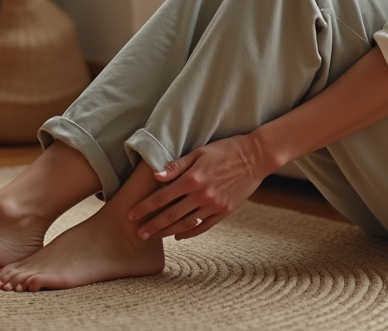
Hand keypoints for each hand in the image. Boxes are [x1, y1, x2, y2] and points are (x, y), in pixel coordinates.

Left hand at [128, 134, 272, 241]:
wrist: (256, 157)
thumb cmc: (225, 150)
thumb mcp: (199, 152)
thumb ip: (177, 166)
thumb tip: (156, 176)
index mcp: (192, 179)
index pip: (161, 197)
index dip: (144, 207)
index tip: (131, 215)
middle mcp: (201, 195)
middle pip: (170, 214)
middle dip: (152, 225)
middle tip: (138, 234)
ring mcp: (213, 205)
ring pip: (184, 223)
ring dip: (167, 231)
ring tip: (153, 237)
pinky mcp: (224, 211)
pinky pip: (203, 226)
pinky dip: (189, 232)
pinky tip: (178, 236)